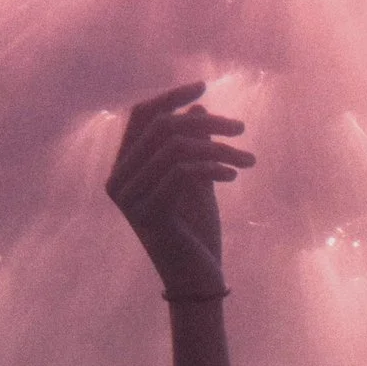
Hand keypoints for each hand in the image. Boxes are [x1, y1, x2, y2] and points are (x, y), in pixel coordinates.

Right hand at [106, 81, 253, 301]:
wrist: (198, 279)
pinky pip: (181, 172)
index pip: (141, 116)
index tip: (204, 86)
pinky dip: (213, 167)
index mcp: (124, 167)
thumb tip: (198, 106)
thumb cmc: (196, 231)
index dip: (171, 97)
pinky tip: (234, 176)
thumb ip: (194, 145)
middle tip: (241, 129)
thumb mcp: (198, 180)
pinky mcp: (149, 214)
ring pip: (175, 147)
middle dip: (206, 122)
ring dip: (219, 148)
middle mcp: (118, 180)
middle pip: (161, 127)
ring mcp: (130, 198)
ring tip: (248, 160)